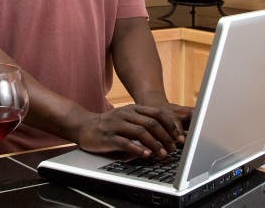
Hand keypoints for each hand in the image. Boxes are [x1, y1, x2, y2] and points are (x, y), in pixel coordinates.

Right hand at [75, 103, 190, 157]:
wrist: (84, 126)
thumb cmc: (110, 125)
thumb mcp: (128, 119)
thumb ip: (143, 124)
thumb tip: (167, 137)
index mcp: (133, 109)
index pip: (157, 113)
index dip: (171, 125)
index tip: (180, 137)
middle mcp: (126, 114)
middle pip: (151, 123)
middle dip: (166, 136)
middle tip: (174, 148)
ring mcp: (116, 124)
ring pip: (140, 132)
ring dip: (155, 144)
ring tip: (163, 154)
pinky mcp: (108, 136)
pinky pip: (125, 142)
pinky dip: (137, 149)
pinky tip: (146, 155)